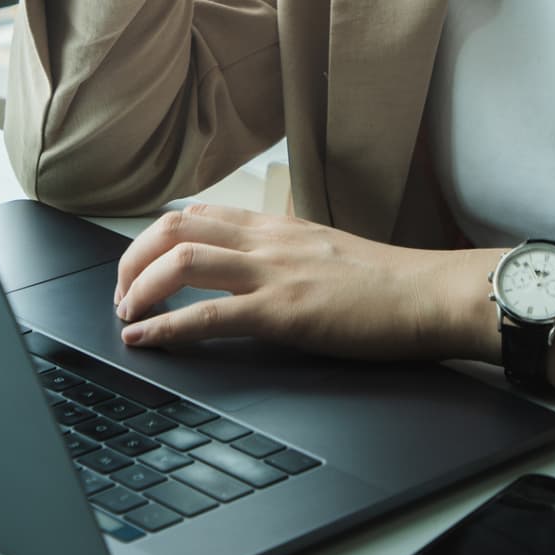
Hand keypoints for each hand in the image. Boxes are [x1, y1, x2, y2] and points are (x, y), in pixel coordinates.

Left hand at [110, 202, 502, 361]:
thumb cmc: (390, 284)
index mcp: (277, 226)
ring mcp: (273, 272)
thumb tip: (257, 274)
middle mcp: (267, 239)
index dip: (156, 239)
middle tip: (122, 294)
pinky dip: (165, 327)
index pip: (199, 214)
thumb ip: (288, 257)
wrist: (432, 295)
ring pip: (181, 260)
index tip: (139, 267)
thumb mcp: (327, 254)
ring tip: (126, 315)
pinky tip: (145, 340)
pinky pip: (207, 314)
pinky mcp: (282, 311)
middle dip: (132, 259)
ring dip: (138, 288)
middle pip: (175, 227)